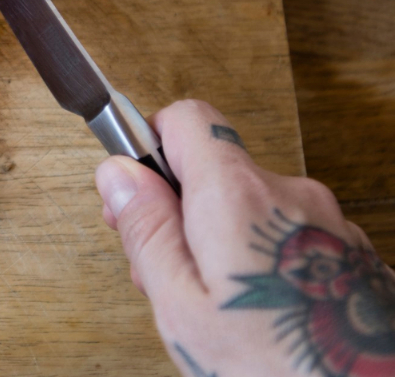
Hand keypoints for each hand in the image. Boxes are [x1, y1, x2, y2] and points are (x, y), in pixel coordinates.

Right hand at [96, 99, 394, 376]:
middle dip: (177, 213)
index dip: (148, 146)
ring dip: (219, 244)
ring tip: (210, 309)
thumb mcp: (182, 306)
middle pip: (214, 173)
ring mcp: (329, 224)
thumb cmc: (278, 369)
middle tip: (158, 273)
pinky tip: (256, 314)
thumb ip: (147, 231)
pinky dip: (261, 262)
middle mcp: (291, 194)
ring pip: (250, 210)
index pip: (186, 120)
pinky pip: (287, 238)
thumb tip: (118, 174)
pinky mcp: (352, 254)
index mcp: (239, 196)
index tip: (131, 190)